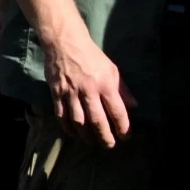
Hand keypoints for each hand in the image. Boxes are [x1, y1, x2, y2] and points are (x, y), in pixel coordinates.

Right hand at [42, 28, 134, 148]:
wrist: (64, 43)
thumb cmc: (91, 56)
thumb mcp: (112, 69)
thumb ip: (122, 89)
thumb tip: (133, 106)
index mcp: (105, 84)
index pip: (117, 110)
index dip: (123, 126)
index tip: (125, 136)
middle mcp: (88, 90)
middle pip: (97, 120)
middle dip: (104, 136)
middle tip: (109, 146)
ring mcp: (70, 92)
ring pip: (78, 120)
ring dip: (86, 135)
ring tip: (91, 142)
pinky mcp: (56, 92)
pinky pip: (61, 114)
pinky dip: (67, 126)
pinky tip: (72, 133)